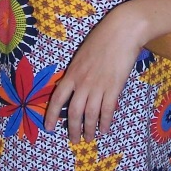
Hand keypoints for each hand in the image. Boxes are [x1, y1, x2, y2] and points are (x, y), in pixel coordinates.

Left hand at [44, 5, 142, 142]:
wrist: (122, 30)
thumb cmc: (103, 38)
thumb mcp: (83, 54)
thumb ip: (78, 70)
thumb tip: (76, 86)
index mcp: (72, 72)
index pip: (57, 98)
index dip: (51, 115)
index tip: (49, 127)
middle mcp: (83, 82)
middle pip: (73, 111)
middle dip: (72, 128)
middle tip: (73, 139)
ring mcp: (98, 85)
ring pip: (90, 114)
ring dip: (89, 129)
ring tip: (89, 138)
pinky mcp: (114, 87)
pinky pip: (107, 110)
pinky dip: (105, 122)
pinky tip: (104, 129)